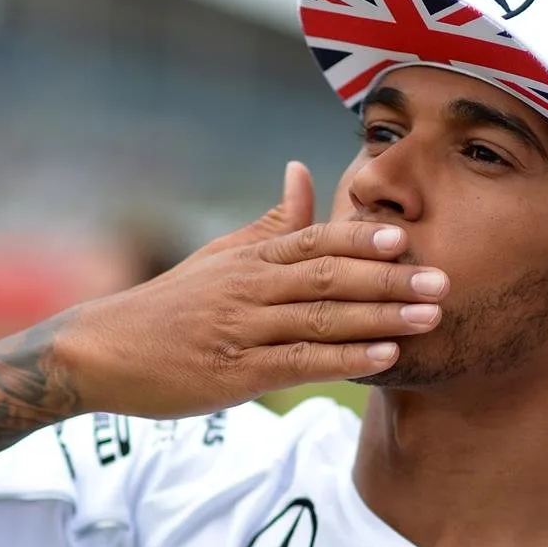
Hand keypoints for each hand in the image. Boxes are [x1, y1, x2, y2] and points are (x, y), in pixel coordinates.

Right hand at [53, 162, 444, 417]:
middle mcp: (249, 289)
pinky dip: (345, 359)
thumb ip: (269, 224)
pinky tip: (384, 356)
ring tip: (431, 316)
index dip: (363, 238)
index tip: (408, 236)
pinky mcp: (235, 375)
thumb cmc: (170, 306)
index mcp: (249, 259)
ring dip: (381, 317)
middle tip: (444, 277)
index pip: (314, 241)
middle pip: (329, 278)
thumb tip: (302, 172)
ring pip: (322, 320)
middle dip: (391, 279)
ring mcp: (243, 332)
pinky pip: (300, 364)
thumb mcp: (219, 257)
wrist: (103, 352)